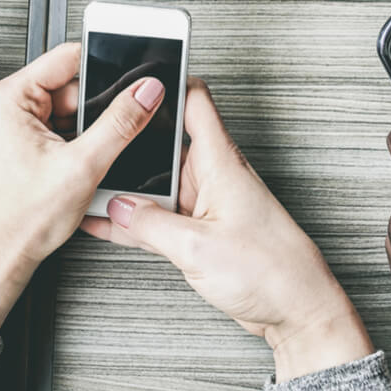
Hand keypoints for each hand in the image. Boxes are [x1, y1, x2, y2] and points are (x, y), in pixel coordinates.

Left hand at [0, 42, 165, 328]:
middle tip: (108, 133)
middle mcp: (7, 105)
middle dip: (98, 106)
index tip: (132, 77)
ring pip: (71, 108)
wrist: (3, 257)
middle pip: (73, 84)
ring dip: (89, 127)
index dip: (105, 66)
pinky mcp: (24, 141)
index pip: (68, 57)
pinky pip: (63, 126)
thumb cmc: (21, 220)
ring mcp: (15, 123)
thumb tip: (145, 92)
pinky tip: (81, 162)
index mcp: (10, 97)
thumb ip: (120, 123)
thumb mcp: (83, 165)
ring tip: (87, 156)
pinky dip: (80, 140)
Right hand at [82, 80, 374, 381]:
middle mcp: (215, 176)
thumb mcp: (198, 246)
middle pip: (165, 143)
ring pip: (158, 184)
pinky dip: (137, 221)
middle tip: (96, 143)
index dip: (166, 83)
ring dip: (130, 189)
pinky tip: (110, 223)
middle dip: (133, 144)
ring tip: (92, 188)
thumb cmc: (271, 271)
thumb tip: (118, 207)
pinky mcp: (203, 231)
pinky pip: (161, 217)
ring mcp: (208, 204)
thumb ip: (151, 224)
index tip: (133, 79)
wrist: (298, 310)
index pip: (194, 100)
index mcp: (220, 162)